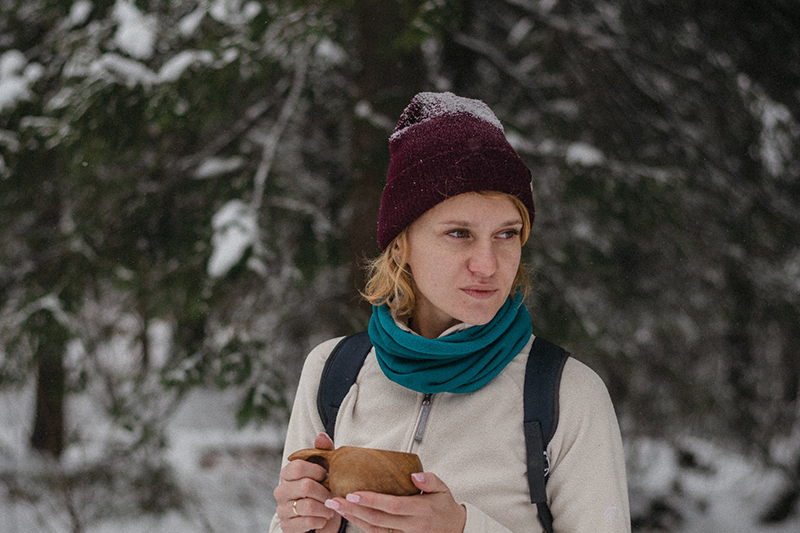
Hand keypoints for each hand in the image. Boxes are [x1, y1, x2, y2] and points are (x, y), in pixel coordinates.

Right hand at [274, 433, 342, 532]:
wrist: (321, 516)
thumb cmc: (322, 489)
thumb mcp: (326, 469)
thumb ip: (323, 452)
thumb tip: (321, 435)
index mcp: (287, 473)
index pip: (298, 466)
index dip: (317, 471)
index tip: (326, 475)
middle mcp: (281, 490)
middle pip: (306, 486)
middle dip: (325, 492)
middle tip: (331, 495)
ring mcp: (282, 509)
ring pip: (308, 506)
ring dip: (325, 508)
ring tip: (330, 508)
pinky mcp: (286, 525)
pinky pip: (308, 522)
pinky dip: (321, 521)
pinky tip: (323, 519)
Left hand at [324, 471, 466, 532]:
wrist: (456, 531)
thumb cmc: (445, 507)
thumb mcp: (443, 489)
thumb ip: (429, 480)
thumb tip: (414, 475)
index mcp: (421, 510)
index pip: (392, 506)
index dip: (372, 501)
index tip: (353, 494)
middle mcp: (412, 526)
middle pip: (378, 520)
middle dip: (354, 510)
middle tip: (335, 500)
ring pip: (375, 530)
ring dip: (354, 519)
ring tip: (337, 507)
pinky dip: (363, 526)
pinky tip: (351, 517)